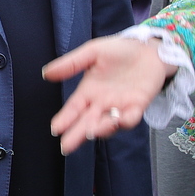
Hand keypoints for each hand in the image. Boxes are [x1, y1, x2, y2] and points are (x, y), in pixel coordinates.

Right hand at [44, 35, 178, 152]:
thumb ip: (71, 64)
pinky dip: (124, 121)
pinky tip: (117, 120)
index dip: (65, 119)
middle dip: (76, 135)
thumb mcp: (92, 52)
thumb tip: (46, 73)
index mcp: (89, 91)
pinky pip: (130, 118)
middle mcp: (102, 103)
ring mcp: (120, 106)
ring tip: (91, 132)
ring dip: (100, 129)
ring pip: (108, 124)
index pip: (74, 108)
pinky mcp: (137, 106)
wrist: (148, 48)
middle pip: (87, 122)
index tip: (56, 128)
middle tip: (67, 146)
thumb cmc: (120, 50)